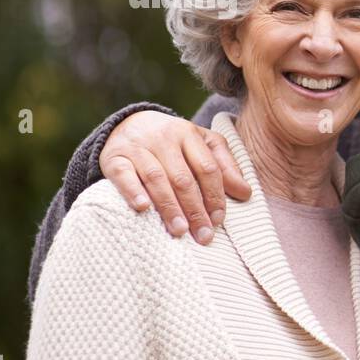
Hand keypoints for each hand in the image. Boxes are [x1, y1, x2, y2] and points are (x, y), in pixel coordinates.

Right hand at [99, 110, 250, 242]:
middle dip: (195, 209)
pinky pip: (123, 175)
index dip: (215, 196)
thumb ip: (225, 167)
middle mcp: (164, 138)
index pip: (208, 168)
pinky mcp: (114, 157)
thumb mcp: (202, 145)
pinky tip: (142, 208)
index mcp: (189, 134)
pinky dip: (133, 191)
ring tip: (179, 231)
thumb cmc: (174, 142)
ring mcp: (138, 147)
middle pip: (183, 178)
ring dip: (169, 207)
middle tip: (203, 235)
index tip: (218, 221)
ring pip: (156, 179)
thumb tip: (246, 193)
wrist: (129, 124)